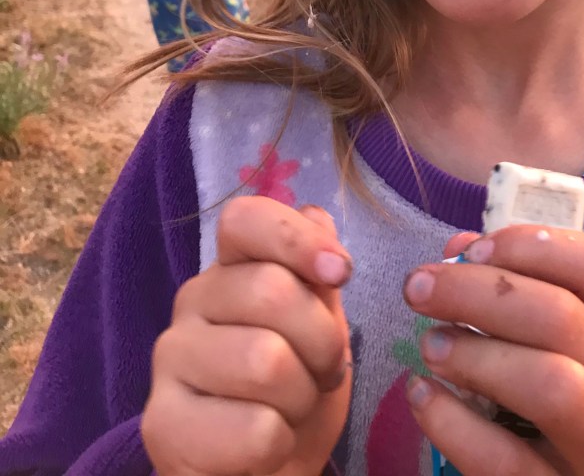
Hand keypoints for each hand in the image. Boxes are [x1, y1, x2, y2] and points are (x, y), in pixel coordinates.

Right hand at [142, 197, 352, 475]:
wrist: (269, 472)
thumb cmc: (295, 393)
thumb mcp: (320, 327)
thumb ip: (318, 274)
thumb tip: (318, 216)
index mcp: (230, 268)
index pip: (245, 219)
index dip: (297, 237)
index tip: (339, 273)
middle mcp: (191, 300)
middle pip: (272, 290)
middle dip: (322, 343)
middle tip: (321, 373)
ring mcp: (169, 360)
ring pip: (266, 362)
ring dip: (302, 398)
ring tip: (289, 410)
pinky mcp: (160, 425)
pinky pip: (255, 428)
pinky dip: (280, 444)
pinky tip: (263, 447)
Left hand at [403, 226, 583, 475]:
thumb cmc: (549, 407)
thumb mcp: (544, 345)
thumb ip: (507, 291)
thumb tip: (459, 248)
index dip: (531, 245)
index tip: (473, 250)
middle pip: (563, 317)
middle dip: (479, 292)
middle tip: (418, 288)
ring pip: (552, 386)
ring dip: (477, 355)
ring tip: (429, 346)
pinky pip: (505, 458)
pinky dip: (452, 421)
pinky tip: (422, 395)